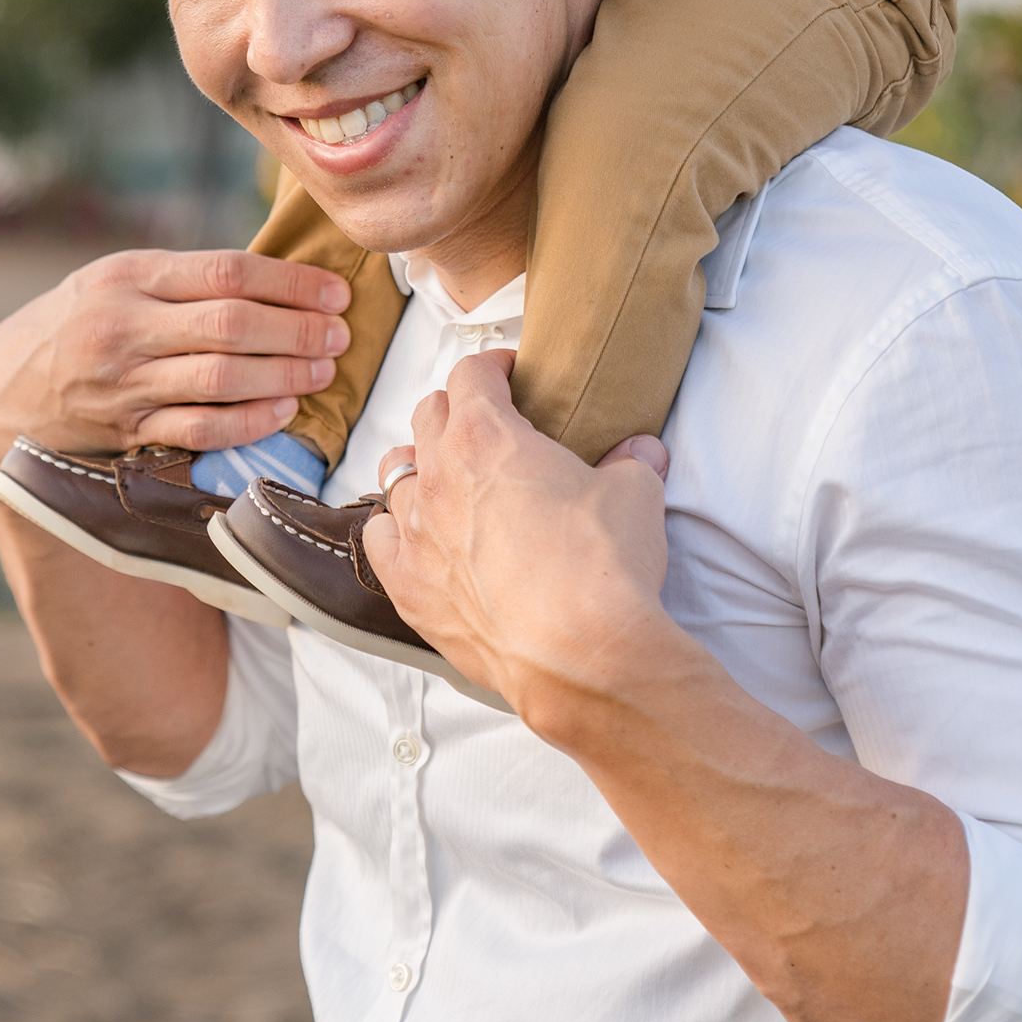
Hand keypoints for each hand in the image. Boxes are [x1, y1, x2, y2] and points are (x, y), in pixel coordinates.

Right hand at [0, 247, 350, 483]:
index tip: (334, 293)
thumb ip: (182, 279)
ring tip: (322, 369)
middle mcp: (123, 326)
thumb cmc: (76, 326)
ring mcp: (123, 382)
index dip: (291, 282)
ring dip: (284, 374)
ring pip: (221, 377)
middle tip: (339, 335)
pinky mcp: (125, 430)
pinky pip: (199, 428)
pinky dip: (248, 420)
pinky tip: (282, 409)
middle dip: (297, 330)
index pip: (227, 272)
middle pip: (231, 324)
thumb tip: (279, 279)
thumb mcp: (114, 282)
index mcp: (128, 276)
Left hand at [362, 354, 677, 730]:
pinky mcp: (409, 588)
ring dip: (421, 465)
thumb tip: (641, 451)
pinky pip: (380, 539)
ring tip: (449, 477)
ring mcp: (417, 534)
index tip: (509, 374)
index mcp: (486, 437)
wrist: (580, 655)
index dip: (492, 366)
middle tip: (487, 421)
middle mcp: (439, 477)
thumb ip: (631, 462)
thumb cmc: (605, 567)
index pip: (471, 374)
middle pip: (429, 416)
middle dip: (457, 408)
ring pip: (396, 473)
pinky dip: (396, 528)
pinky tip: (417, 534)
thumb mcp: (635, 494)